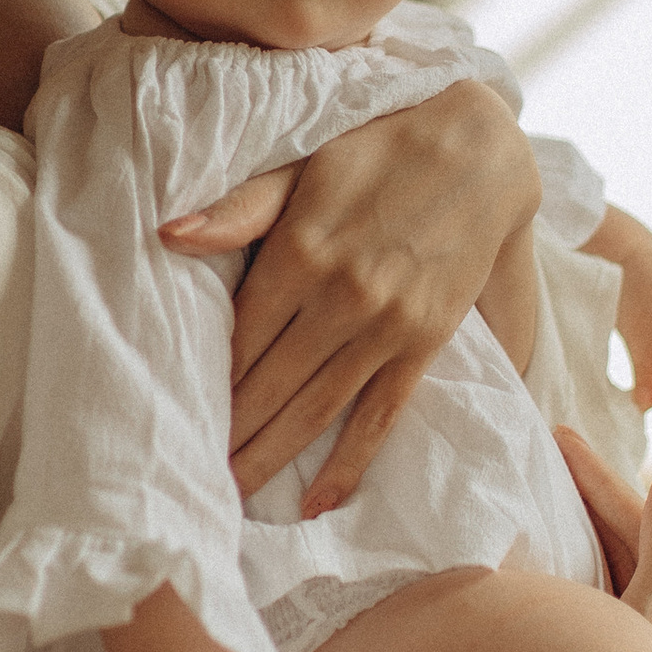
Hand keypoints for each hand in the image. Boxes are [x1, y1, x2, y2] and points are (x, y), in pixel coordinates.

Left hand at [162, 80, 538, 510]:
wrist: (480, 150)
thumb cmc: (380, 150)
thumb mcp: (305, 164)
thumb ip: (242, 207)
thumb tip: (171, 233)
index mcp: (301, 254)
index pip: (241, 340)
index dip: (211, 387)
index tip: (181, 424)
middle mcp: (340, 299)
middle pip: (270, 386)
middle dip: (232, 435)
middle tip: (196, 480)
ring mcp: (386, 327)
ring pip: (316, 409)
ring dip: (275, 456)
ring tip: (236, 497)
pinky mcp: (425, 342)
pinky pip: (381, 415)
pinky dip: (350, 462)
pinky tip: (321, 501)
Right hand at [555, 432, 651, 651]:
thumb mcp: (648, 627)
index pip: (651, 532)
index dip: (603, 484)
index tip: (562, 439)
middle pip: (637, 544)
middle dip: (592, 494)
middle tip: (551, 441)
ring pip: (621, 566)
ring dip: (585, 521)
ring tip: (551, 473)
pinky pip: (607, 593)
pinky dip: (580, 559)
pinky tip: (551, 535)